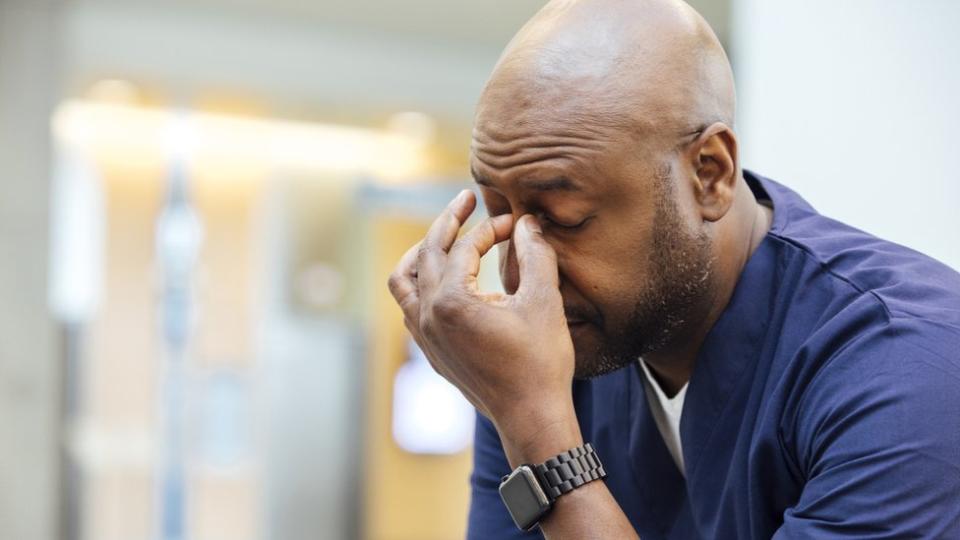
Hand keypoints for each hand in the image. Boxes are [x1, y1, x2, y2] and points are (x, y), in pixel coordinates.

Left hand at [387, 190, 577, 451]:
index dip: (489, 228)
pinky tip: (441, 282)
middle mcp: (428, 317)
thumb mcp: (544, 301)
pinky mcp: (430, 353)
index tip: (513, 221)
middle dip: (447, 224)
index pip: (463, 248)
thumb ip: (534, 254)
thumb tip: (527, 222)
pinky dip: (419, 285)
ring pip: (403, 282)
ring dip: (420, 254)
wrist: (531, 418)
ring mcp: (425, 337)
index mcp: (452, 302)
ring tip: (439, 238)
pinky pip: (409, 309)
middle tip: (466, 202)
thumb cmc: (541, 362)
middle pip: (426, 255)